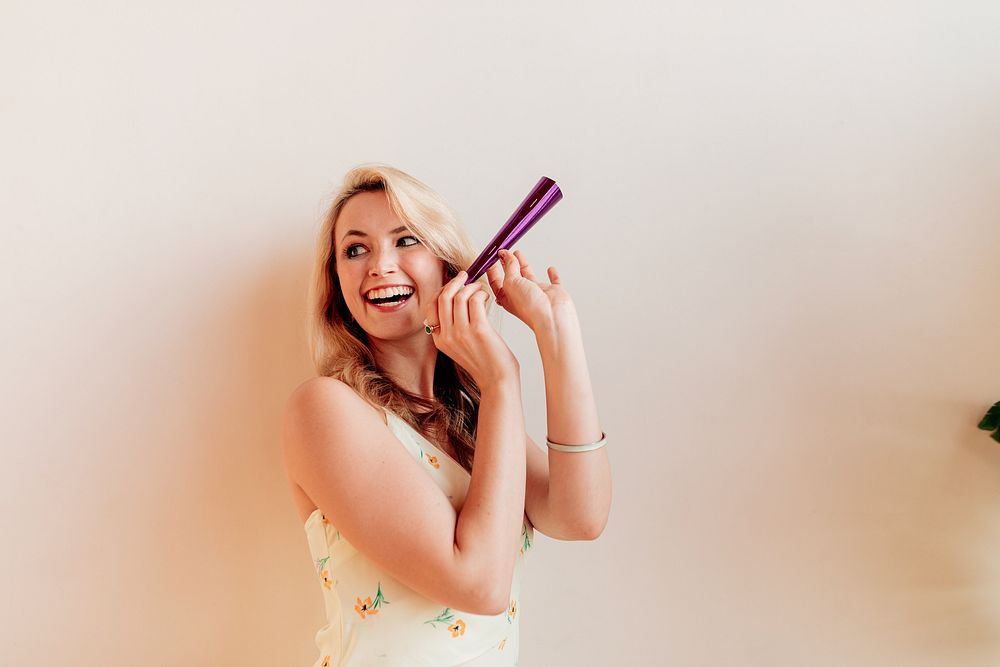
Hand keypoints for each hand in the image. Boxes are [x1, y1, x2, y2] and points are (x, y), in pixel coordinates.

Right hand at [423, 271, 519, 385]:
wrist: (497, 381)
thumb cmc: (484, 363)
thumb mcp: (460, 347)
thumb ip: (454, 329)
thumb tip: (456, 301)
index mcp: (439, 340)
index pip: (432, 307)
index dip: (442, 291)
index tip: (453, 284)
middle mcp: (447, 335)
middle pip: (443, 297)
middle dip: (455, 282)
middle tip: (465, 276)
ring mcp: (461, 333)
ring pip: (459, 296)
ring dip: (471, 287)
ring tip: (480, 289)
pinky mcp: (478, 330)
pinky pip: (474, 301)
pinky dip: (481, 293)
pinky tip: (486, 297)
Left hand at [486, 249, 574, 333]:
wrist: (551, 316)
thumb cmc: (530, 307)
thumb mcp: (511, 282)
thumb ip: (509, 267)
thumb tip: (506, 254)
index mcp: (507, 297)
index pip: (496, 282)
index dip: (492, 270)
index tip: (490, 259)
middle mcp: (522, 296)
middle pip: (512, 277)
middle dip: (507, 264)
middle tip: (503, 253)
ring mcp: (538, 294)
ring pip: (529, 276)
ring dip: (523, 265)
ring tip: (517, 253)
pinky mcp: (553, 292)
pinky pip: (553, 281)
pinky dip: (552, 275)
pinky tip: (550, 269)